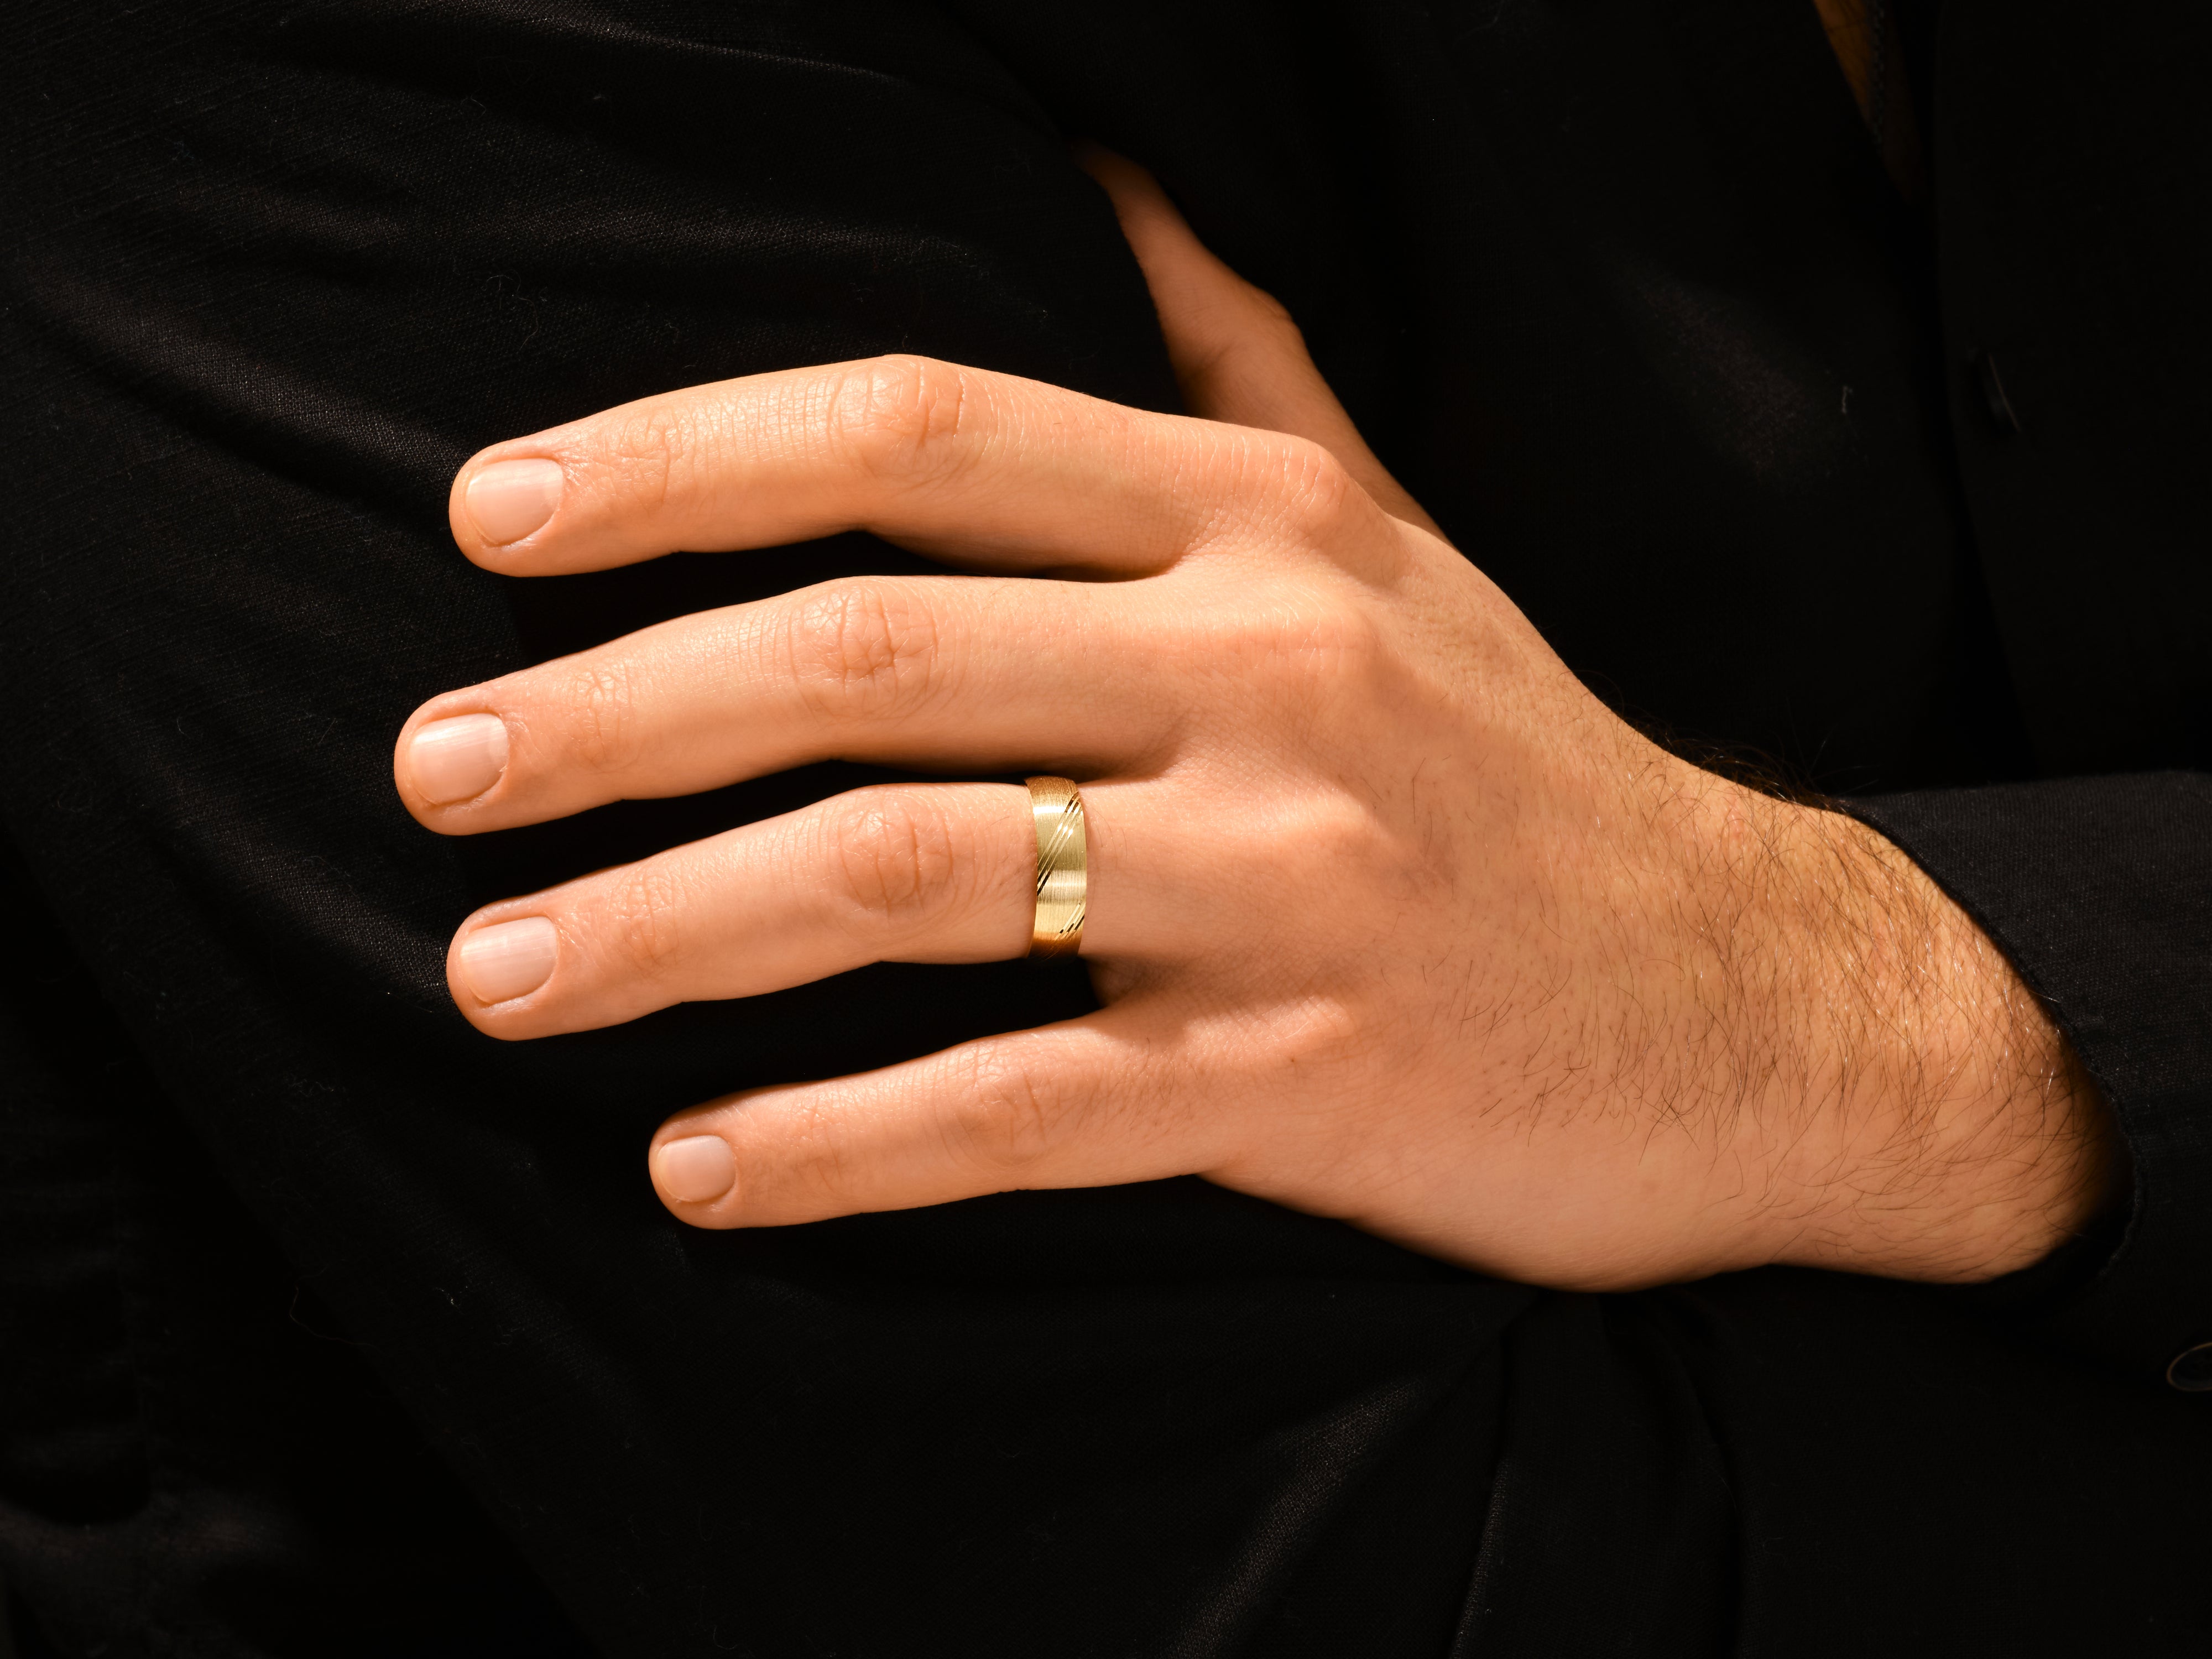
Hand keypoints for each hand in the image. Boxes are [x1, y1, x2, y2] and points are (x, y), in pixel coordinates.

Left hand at [394, 152, 2112, 1289]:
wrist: (1767, 996)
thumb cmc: (1530, 764)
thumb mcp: (1399, 530)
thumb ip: (1240, 352)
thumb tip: (1101, 170)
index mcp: (1266, 521)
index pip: (918, 435)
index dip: (681, 465)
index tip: (495, 525)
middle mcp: (1274, 669)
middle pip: (866, 655)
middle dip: (612, 714)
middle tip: (437, 773)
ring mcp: (1295, 877)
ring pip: (915, 878)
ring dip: (670, 929)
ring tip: (503, 973)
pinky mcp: (1313, 1072)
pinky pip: (1025, 1109)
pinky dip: (839, 1148)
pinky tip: (698, 1169)